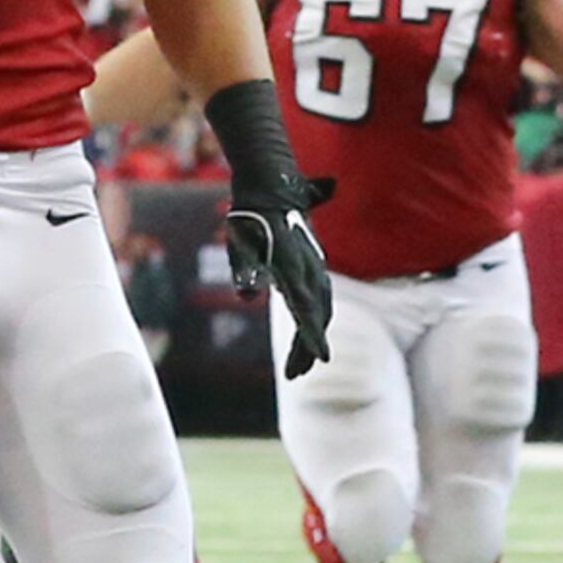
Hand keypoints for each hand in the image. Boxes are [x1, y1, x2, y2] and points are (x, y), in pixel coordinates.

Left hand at [225, 170, 336, 379]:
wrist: (271, 188)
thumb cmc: (250, 218)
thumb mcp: (240, 243)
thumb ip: (244, 268)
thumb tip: (246, 294)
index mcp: (294, 268)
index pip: (306, 308)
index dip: (313, 335)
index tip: (321, 358)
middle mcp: (310, 270)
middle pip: (316, 315)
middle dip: (308, 346)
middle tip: (294, 374)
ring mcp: (314, 269)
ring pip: (321, 309)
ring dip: (312, 336)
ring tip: (300, 365)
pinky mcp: (311, 268)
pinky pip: (319, 301)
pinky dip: (315, 321)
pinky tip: (306, 334)